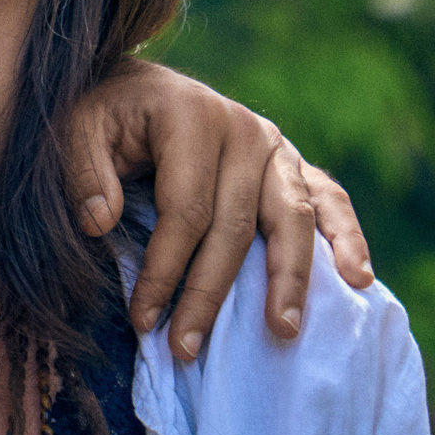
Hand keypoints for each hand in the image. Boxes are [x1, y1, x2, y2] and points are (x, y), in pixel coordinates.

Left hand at [66, 59, 374, 357]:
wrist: (137, 85)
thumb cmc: (104, 113)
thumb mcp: (76, 127)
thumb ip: (85, 171)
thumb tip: (100, 223)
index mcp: (191, 114)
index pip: (185, 209)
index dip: (164, 268)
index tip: (142, 319)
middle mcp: (243, 128)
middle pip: (236, 225)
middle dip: (209, 293)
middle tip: (186, 349)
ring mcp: (275, 145)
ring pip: (292, 218)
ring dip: (289, 278)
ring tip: (282, 330)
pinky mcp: (292, 162)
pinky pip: (329, 199)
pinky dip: (348, 237)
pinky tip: (358, 280)